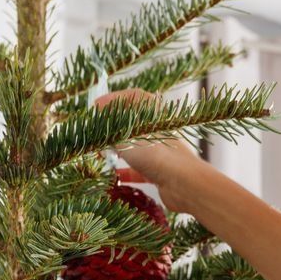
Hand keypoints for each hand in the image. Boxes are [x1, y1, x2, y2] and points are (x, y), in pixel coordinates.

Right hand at [94, 88, 208, 213]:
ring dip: (119, 151)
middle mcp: (158, 130)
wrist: (183, 183)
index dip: (114, 99)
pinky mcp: (161, 172)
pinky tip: (115, 176)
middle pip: (133, 124)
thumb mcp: (124, 135)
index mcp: (154, 113)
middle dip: (113, 129)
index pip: (133, 96)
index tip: (96, 106)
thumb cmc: (155, 153)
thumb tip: (99, 118)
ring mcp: (160, 151)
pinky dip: (127, 172)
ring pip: (136, 148)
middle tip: (98, 134)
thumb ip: (110, 127)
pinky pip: (140, 170)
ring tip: (102, 155)